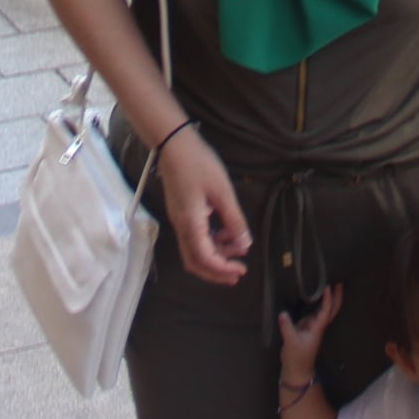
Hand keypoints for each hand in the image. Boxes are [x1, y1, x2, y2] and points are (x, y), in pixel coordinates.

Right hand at [156, 127, 253, 284]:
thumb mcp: (222, 191)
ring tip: (238, 250)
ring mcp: (179, 220)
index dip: (222, 270)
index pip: (205, 258)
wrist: (173, 144)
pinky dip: (210, 242)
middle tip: (238, 273)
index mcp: (191, 223)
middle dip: (216, 271)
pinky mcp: (181, 213)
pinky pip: (194, 238)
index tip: (241, 271)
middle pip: (195, 262)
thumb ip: (234, 220)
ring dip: (215, 256)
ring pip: (194, 251)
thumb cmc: (199, 164)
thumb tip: (244, 244)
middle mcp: (181, 226)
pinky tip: (226, 234)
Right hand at [275, 282, 342, 373]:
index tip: (328, 287)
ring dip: (327, 299)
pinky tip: (312, 296)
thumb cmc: (297, 357)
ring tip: (327, 284)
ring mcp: (312, 326)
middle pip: (330, 310)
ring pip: (323, 310)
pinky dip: (315, 304)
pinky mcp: (305, 328)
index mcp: (317, 328)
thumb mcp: (291, 343)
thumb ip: (287, 328)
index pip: (325, 311)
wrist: (296, 370)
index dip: (328, 299)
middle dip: (336, 297)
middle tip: (339, 283)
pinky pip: (313, 313)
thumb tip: (283, 314)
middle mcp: (317, 325)